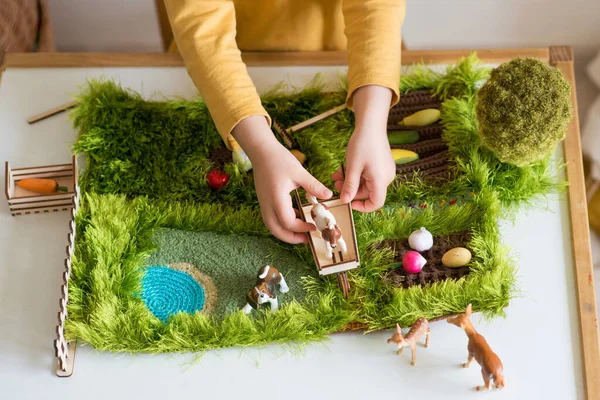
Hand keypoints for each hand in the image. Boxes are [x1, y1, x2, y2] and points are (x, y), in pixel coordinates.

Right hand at [232, 116, 332, 243]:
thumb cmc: (279, 159)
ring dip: (285, 232)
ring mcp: (263, 203)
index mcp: (276, 199)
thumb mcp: (299, 172)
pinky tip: (295, 216)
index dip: (302, 228)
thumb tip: (328, 195)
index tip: (314, 225)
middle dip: (291, 238)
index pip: (288, 222)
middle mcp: (267, 204)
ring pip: (272, 226)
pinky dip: (282, 223)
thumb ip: (313, 186)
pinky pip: (271, 218)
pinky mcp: (263, 200)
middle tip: (306, 239)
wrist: (261, 151)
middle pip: (276, 230)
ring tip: (301, 232)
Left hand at [333, 85, 395, 211]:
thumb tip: (345, 201)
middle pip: (369, 193)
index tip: (349, 202)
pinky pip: (369, 176)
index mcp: (381, 180)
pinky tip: (345, 169)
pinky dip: (357, 175)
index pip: (376, 203)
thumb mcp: (352, 166)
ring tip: (337, 175)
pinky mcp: (382, 166)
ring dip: (351, 182)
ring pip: (366, 184)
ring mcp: (385, 171)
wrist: (371, 125)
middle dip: (351, 190)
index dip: (363, 207)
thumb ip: (349, 186)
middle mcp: (386, 177)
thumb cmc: (362, 144)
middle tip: (336, 183)